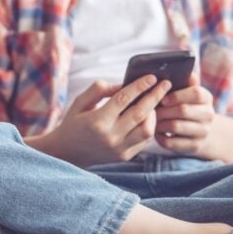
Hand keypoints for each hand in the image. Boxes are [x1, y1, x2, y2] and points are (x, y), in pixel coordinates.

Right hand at [45, 75, 171, 166]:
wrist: (67, 154)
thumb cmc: (73, 124)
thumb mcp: (79, 103)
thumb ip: (99, 90)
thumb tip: (123, 84)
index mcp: (97, 121)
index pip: (124, 99)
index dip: (139, 86)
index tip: (152, 77)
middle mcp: (110, 136)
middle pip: (141, 113)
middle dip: (155, 96)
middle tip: (165, 85)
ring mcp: (118, 149)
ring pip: (148, 129)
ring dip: (154, 114)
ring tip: (153, 103)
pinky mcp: (124, 156)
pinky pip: (144, 140)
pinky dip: (148, 126)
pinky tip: (147, 117)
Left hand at [155, 74, 215, 155]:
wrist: (197, 131)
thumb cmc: (183, 106)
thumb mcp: (184, 92)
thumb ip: (182, 81)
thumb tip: (184, 69)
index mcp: (206, 97)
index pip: (196, 93)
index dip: (177, 95)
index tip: (162, 98)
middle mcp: (209, 114)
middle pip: (182, 110)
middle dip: (162, 109)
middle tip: (150, 110)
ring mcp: (203, 132)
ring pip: (175, 126)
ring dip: (159, 122)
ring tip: (151, 120)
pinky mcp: (194, 146)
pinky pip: (171, 142)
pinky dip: (160, 136)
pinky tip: (156, 132)